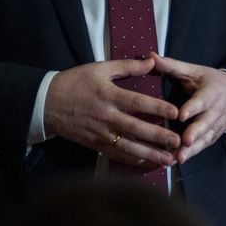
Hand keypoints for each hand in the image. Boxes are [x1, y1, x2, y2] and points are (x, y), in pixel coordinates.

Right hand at [44, 58, 180, 167]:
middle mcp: (107, 118)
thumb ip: (127, 66)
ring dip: (150, 155)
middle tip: (179, 141)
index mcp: (109, 96)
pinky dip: (134, 161)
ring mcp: (101, 134)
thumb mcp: (99, 69)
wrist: (46, 104)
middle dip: (159, 137)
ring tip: (170, 159)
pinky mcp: (95, 146)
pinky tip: (149, 164)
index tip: (176, 113)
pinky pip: (118, 156)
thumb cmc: (74, 82)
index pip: (138, 104)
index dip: (158, 108)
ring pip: (129, 147)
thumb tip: (152, 61)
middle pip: (137, 129)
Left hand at [149, 52, 225, 164]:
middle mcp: (214, 112)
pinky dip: (193, 154)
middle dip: (195, 134)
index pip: (201, 101)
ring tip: (178, 158)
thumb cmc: (210, 81)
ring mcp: (215, 126)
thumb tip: (150, 56)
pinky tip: (179, 161)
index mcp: (209, 93)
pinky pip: (203, 146)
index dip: (192, 109)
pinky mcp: (213, 136)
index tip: (181, 115)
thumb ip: (172, 66)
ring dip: (192, 149)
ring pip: (204, 139)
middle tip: (184, 142)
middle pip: (205, 124)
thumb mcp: (194, 71)